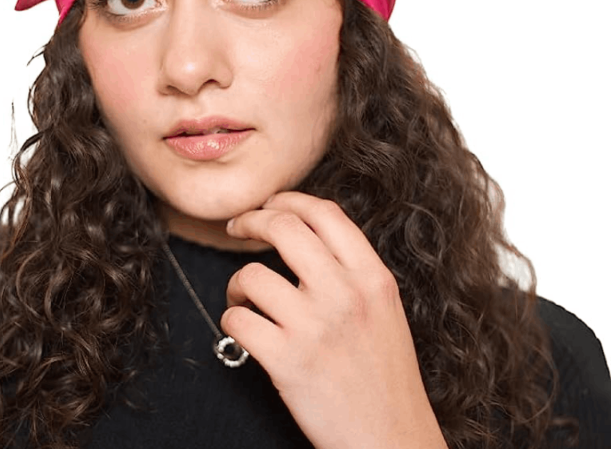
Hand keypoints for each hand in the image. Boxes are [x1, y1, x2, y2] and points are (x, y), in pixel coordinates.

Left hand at [221, 191, 447, 448]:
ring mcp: (314, 327)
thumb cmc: (385, 378)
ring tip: (244, 298)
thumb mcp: (384, 309)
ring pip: (250, 275)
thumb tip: (302, 231)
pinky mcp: (286, 361)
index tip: (269, 205)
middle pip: (283, 226)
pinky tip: (244, 330)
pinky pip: (237, 321)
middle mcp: (345, 294)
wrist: (392, 442)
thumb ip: (351, 270)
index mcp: (373, 277)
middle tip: (238, 227)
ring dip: (236, 283)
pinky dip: (231, 321)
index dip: (288, 200)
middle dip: (251, 220)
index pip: (324, 212)